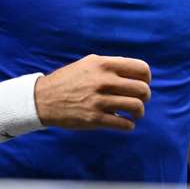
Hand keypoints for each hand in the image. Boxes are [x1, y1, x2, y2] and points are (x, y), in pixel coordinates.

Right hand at [34, 54, 151, 131]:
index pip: (141, 68)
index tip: (142, 83)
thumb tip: (136, 74)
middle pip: (143, 89)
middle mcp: (103, 81)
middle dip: (145, 96)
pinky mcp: (94, 119)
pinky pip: (124, 124)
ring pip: (137, 107)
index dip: (146, 78)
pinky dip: (128, 125)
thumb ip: (111, 66)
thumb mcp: (89, 63)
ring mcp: (99, 101)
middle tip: (139, 100)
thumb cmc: (69, 80)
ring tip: (134, 113)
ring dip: (139, 112)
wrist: (43, 99)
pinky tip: (124, 123)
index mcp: (104, 64)